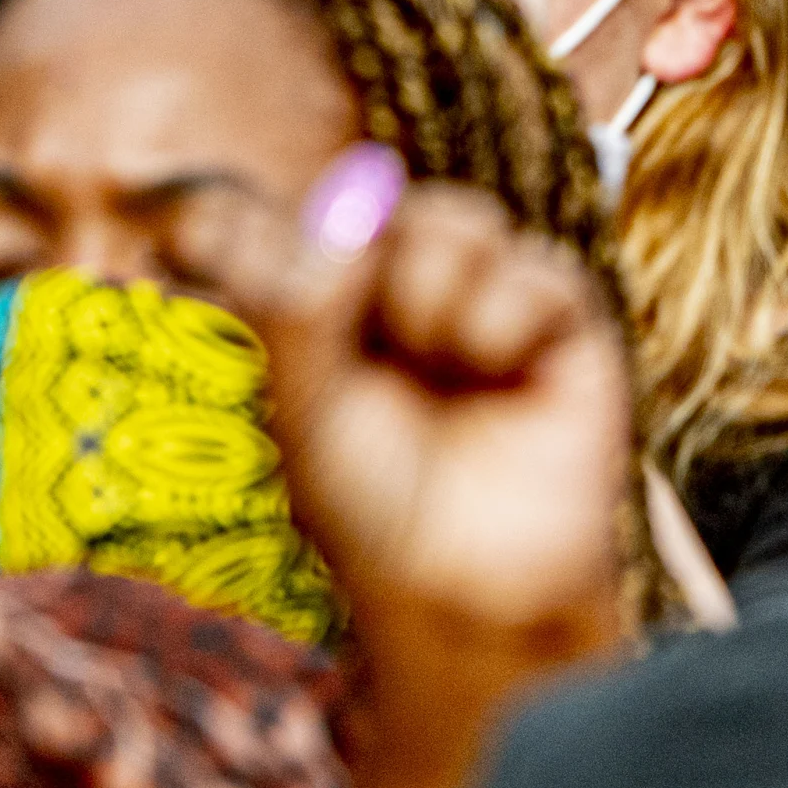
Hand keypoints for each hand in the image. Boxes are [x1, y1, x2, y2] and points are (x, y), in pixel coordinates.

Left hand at [219, 157, 632, 663]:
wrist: (468, 587)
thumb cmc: (374, 514)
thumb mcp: (305, 408)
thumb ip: (304, 299)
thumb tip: (342, 200)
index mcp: (343, 320)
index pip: (319, 228)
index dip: (288, 216)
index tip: (219, 218)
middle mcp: (417, 306)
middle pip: (398, 204)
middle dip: (378, 247)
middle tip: (378, 318)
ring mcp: (493, 312)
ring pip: (468, 221)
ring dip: (439, 282)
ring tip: (443, 357)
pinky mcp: (568, 330)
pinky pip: (538, 269)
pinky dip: (506, 315)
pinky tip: (500, 370)